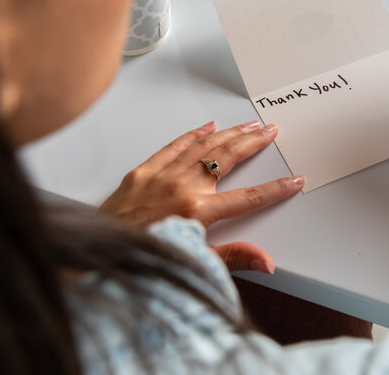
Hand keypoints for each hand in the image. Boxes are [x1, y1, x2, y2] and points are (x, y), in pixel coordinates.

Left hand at [99, 120, 303, 273]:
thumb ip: (233, 258)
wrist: (94, 257)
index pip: (248, 198)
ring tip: (248, 125)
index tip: (294, 181)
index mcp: (198, 212)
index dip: (275, 189)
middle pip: (228, 158)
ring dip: (229, 133)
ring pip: (204, 147)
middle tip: (270, 130)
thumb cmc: (142, 261)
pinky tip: (207, 127)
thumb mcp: (193, 263)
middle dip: (253, 142)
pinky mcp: (140, 173)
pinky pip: (173, 147)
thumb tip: (266, 262)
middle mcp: (182, 188)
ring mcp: (161, 177)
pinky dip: (192, 135)